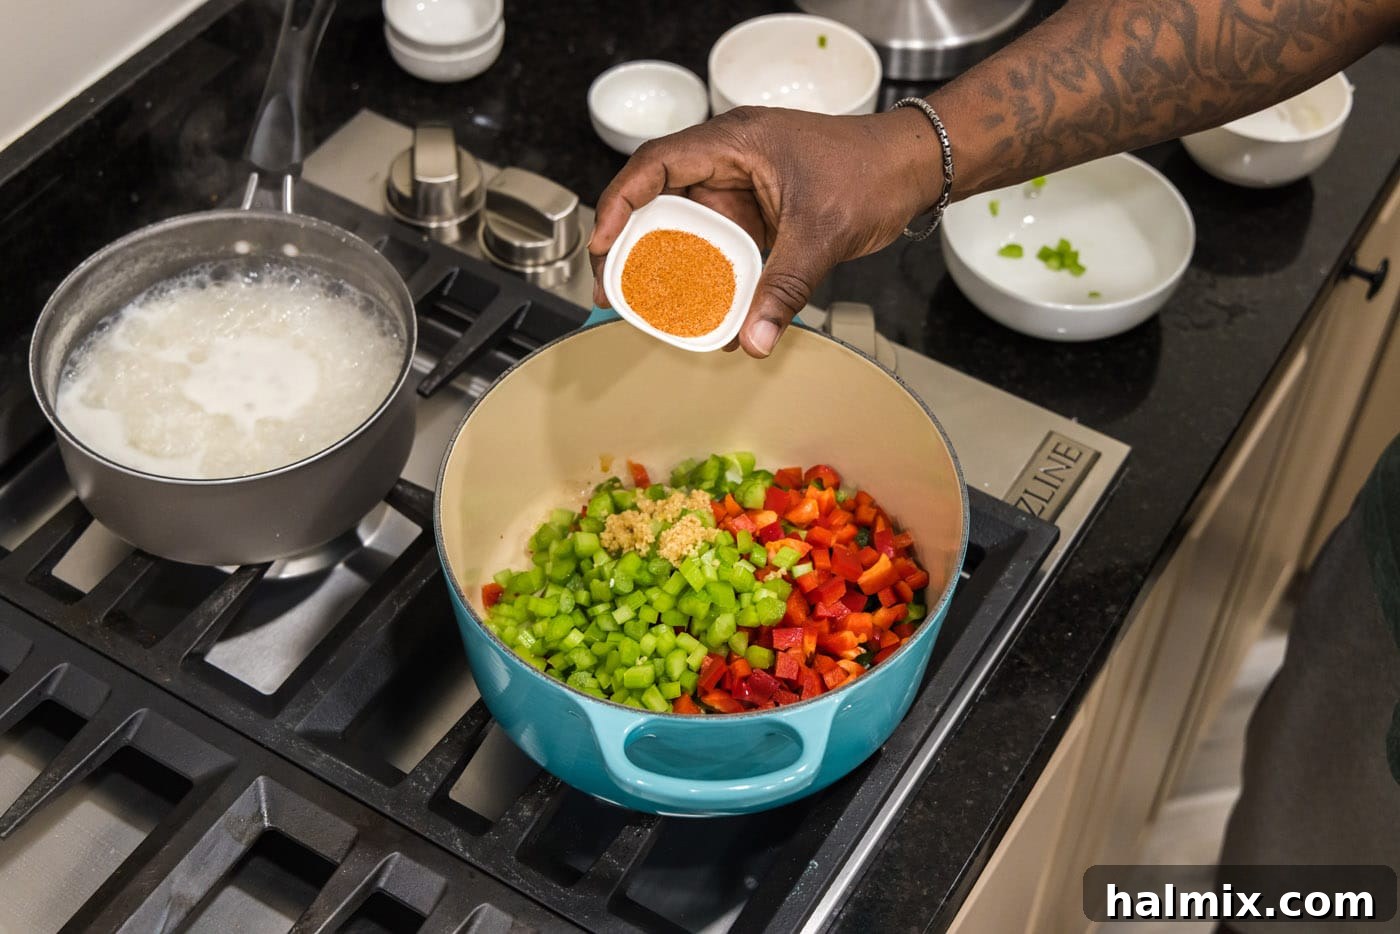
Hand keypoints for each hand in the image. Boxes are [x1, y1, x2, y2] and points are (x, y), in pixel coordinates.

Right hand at [588, 106, 941, 356]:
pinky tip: (701, 310)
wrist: (912, 169)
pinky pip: (718, 245)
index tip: (603, 244)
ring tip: (647, 307)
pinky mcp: (755, 214)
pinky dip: (705, 276)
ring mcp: (741, 188)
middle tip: (614, 290)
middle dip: (631, 245)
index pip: (657, 165)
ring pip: (686, 227)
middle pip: (658, 200)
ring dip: (667, 266)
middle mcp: (729, 161)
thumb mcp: (822, 234)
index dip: (620, 202)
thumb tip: (755, 339)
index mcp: (735, 142)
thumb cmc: (871, 171)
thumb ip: (785, 288)